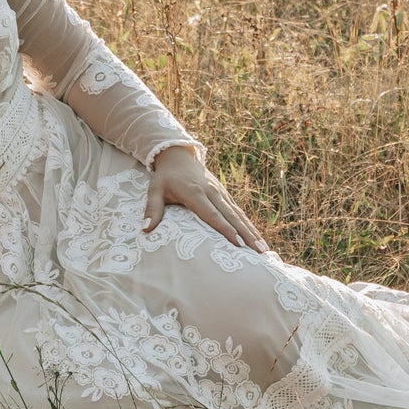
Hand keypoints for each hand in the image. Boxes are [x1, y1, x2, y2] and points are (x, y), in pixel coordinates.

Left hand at [142, 145, 268, 251]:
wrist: (178, 155)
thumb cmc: (165, 177)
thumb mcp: (154, 190)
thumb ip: (152, 209)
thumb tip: (145, 229)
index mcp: (195, 193)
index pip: (213, 215)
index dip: (226, 230)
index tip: (238, 245)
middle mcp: (212, 193)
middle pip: (232, 217)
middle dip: (247, 235)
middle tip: (260, 252)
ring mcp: (220, 192)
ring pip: (239, 214)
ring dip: (252, 232)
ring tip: (263, 249)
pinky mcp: (223, 193)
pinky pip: (238, 211)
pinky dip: (248, 224)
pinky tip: (256, 237)